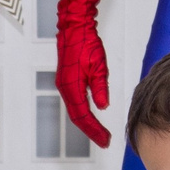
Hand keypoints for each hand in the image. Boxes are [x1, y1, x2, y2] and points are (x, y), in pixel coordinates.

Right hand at [54, 24, 111, 148]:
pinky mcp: (66, 81)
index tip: (105, 140)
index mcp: (72, 87)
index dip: (95, 130)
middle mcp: (65, 88)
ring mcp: (64, 85)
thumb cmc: (85, 43)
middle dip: (91, 131)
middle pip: (77, 117)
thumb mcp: (99, 66)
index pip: (83, 116)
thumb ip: (100, 88)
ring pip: (75, 111)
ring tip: (100, 133)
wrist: (74, 28)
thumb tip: (103, 106)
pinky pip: (74, 103)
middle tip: (104, 141)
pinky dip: (83, 113)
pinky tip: (91, 116)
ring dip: (87, 124)